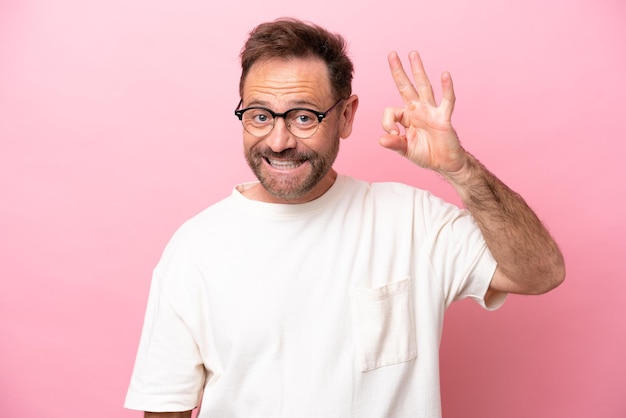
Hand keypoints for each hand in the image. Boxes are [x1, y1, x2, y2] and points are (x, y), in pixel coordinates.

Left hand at [380, 51, 467, 174]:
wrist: (444, 162)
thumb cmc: (425, 154)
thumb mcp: (405, 150)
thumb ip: (394, 144)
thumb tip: (381, 140)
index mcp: (406, 117)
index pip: (391, 111)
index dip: (387, 122)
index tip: (392, 134)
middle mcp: (418, 110)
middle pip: (406, 87)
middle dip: (398, 71)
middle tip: (392, 54)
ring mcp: (431, 111)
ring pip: (424, 87)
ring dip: (418, 70)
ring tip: (413, 54)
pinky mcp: (444, 117)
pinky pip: (446, 101)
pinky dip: (446, 88)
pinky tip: (445, 74)